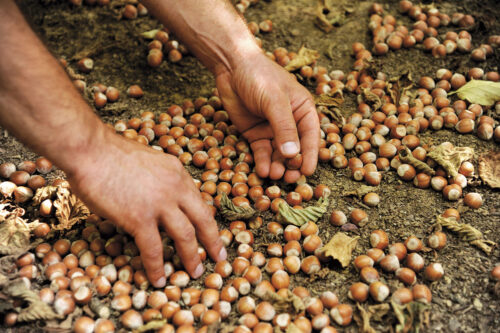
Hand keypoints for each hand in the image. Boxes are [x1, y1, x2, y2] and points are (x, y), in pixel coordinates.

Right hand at [67, 132, 225, 286]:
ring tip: (196, 272)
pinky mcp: (139, 218)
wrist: (90, 150)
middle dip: (213, 241)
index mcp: (178, 173)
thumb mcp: (149, 162)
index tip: (210, 234)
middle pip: (203, 219)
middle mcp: (175, 188)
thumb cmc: (110, 154)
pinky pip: (153, 248)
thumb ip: (160, 180)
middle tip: (219, 257)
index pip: (199, 201)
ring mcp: (160, 204)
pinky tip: (158, 279)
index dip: (206, 221)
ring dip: (192, 257)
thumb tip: (159, 200)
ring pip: (185, 236)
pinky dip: (157, 266)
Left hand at [215, 52, 319, 182]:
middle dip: (291, 165)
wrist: (231, 67)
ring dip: (277, 166)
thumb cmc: (259, 76)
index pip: (310, 136)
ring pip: (277, 154)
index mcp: (303, 110)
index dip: (310, 155)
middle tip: (288, 179)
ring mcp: (272, 129)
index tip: (306, 172)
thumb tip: (293, 155)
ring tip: (273, 176)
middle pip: (294, 149)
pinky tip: (262, 171)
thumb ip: (284, 127)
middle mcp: (290, 122)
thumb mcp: (274, 100)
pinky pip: (261, 152)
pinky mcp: (255, 134)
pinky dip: (262, 162)